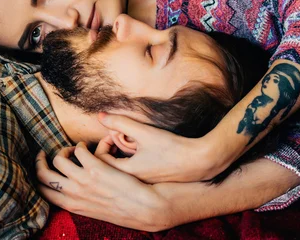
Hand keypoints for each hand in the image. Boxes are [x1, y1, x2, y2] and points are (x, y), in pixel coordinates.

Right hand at [35, 142, 171, 231]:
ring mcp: (83, 180)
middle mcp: (73, 193)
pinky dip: (80, 145)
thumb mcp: (94, 211)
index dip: (38, 177)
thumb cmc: (122, 210)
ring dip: (64, 150)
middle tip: (44, 153)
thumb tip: (71, 194)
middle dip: (39, 161)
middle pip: (42, 174)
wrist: (143, 208)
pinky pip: (79, 150)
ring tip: (73, 149)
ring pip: (58, 158)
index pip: (42, 191)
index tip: (42, 168)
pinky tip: (88, 146)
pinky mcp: (96, 167)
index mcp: (71, 205)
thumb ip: (79, 201)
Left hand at [95, 113, 220, 182]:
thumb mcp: (144, 132)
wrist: (200, 162)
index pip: (100, 163)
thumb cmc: (172, 147)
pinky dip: (131, 161)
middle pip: (109, 169)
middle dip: (110, 150)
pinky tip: (143, 149)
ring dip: (121, 155)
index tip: (112, 133)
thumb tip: (100, 116)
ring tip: (129, 141)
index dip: (102, 145)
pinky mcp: (153, 181)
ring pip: (122, 171)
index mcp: (128, 173)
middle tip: (117, 136)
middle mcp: (133, 182)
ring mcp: (144, 183)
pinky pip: (134, 173)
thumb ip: (120, 123)